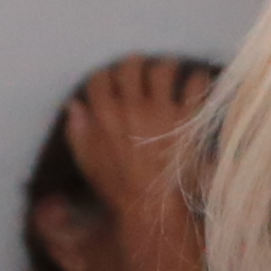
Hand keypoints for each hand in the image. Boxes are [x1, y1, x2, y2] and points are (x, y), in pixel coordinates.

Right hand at [60, 54, 211, 236]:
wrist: (150, 206)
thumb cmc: (116, 187)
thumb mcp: (88, 162)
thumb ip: (78, 132)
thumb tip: (73, 106)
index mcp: (104, 114)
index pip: (100, 79)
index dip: (107, 76)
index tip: (113, 80)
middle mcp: (131, 105)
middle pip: (131, 66)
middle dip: (137, 64)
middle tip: (143, 67)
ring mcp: (161, 109)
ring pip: (163, 68)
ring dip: (167, 66)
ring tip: (171, 69)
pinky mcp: (186, 117)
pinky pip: (195, 85)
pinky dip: (198, 80)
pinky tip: (197, 81)